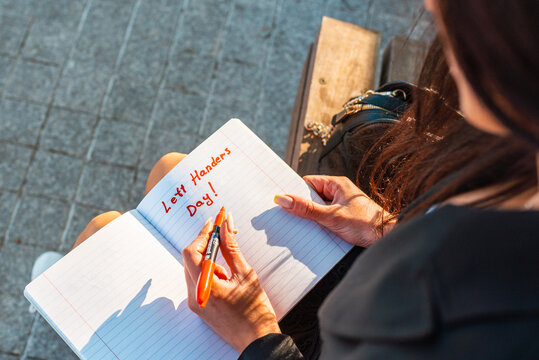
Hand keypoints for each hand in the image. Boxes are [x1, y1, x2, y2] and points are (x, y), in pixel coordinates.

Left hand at [182, 214, 280, 352]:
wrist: (257, 340)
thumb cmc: (255, 310)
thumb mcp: (245, 274)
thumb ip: (231, 247)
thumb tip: (225, 226)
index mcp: (204, 286)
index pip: (192, 252)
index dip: (203, 234)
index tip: (214, 222)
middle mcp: (194, 295)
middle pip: (190, 259)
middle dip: (206, 244)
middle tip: (223, 234)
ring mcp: (195, 302)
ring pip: (194, 269)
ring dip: (208, 258)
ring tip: (230, 263)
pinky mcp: (200, 306)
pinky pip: (198, 281)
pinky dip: (209, 271)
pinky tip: (226, 274)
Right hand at [274, 175, 394, 246]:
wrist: (387, 237)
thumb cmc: (365, 224)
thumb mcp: (331, 217)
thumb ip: (306, 209)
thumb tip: (283, 199)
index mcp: (336, 184)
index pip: (308, 182)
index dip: (295, 192)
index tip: (282, 201)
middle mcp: (339, 191)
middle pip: (312, 195)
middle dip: (302, 206)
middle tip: (289, 216)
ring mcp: (342, 204)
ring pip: (318, 207)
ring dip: (311, 216)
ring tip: (302, 225)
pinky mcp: (344, 216)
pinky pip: (326, 216)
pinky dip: (319, 223)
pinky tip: (314, 231)